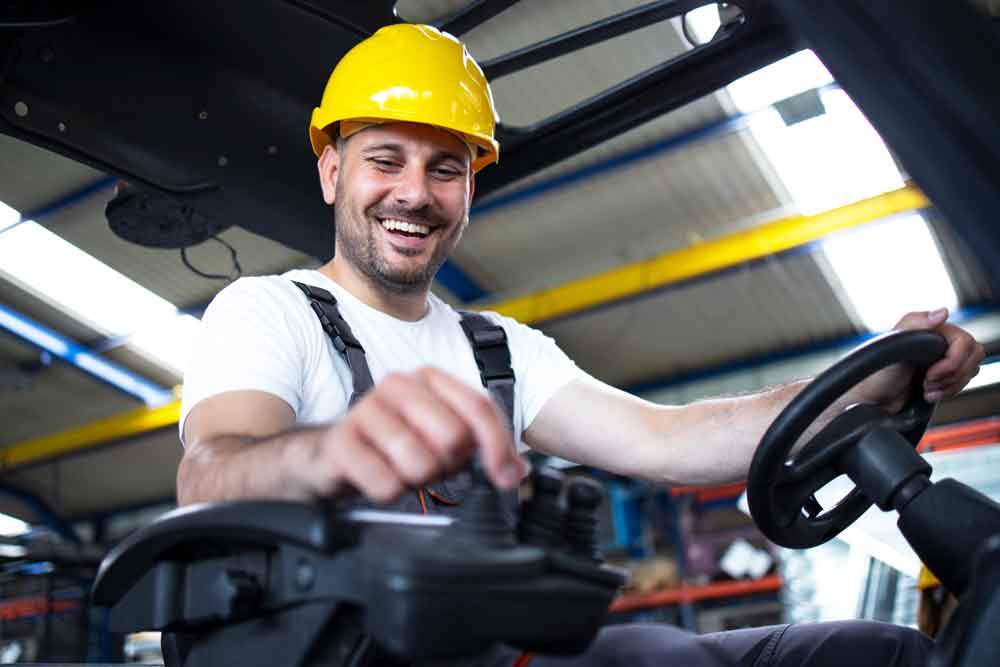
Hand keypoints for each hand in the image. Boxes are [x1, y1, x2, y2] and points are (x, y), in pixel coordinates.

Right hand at [299, 367, 527, 503]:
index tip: (504, 478)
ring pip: (420, 462)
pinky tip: (378, 483)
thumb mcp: (440, 441)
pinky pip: (385, 482)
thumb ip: (483, 448)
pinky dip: (389, 493)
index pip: (479, 408)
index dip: (498, 447)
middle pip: (453, 436)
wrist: (328, 458)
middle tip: (431, 470)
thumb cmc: (389, 447)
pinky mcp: (341, 442)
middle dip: (449, 466)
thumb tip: (518, 470)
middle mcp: (398, 386)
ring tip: (402, 474)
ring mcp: (366, 410)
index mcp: (428, 379)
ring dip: (417, 481)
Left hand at [852, 308, 985, 410]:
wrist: (872, 401)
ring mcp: (942, 360)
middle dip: (952, 376)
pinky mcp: (943, 377)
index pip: (965, 342)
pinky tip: (928, 393)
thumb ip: (915, 323)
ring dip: (949, 385)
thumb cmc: (875, 373)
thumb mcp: (890, 343)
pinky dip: (948, 392)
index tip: (931, 373)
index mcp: (930, 331)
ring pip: (970, 371)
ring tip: (925, 388)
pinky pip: (962, 383)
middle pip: (973, 357)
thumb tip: (942, 313)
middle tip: (927, 381)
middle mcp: (939, 343)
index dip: (953, 361)